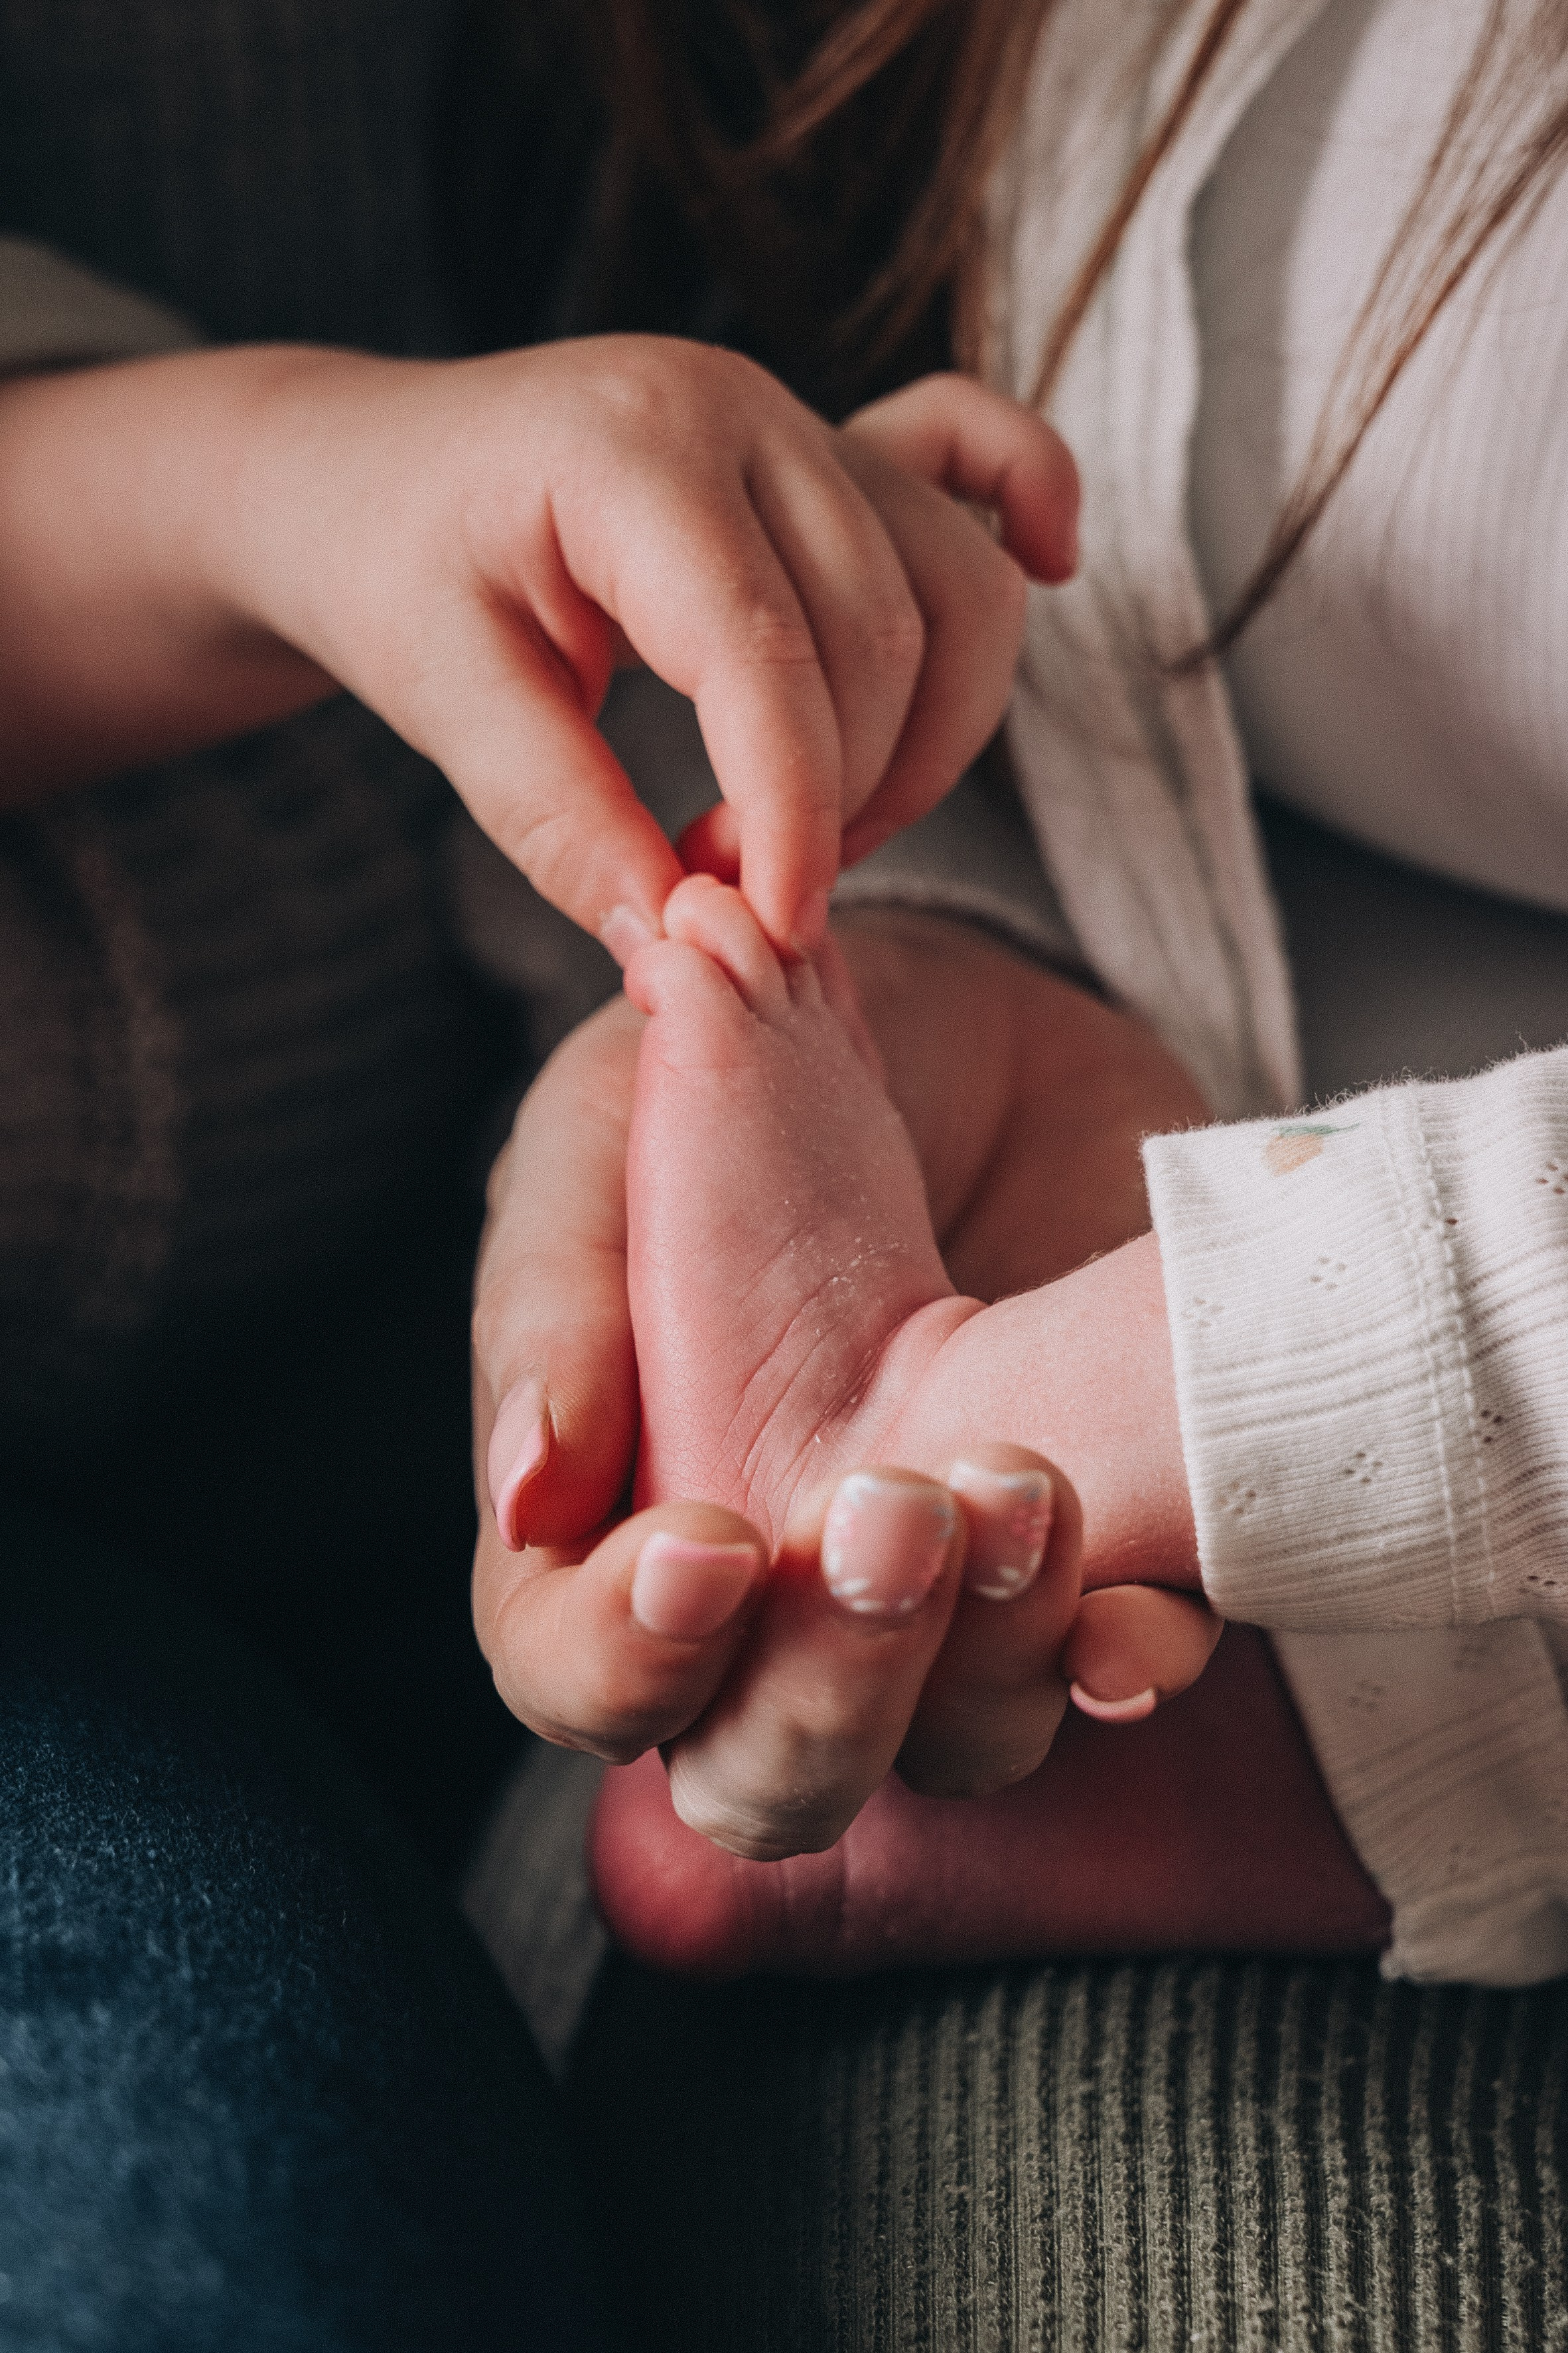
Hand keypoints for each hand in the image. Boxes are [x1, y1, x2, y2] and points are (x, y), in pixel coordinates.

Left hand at [0, 345, 1074, 950]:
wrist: (362, 472)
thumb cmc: (387, 572)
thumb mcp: (441, 703)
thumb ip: (560, 820)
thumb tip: (677, 943)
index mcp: (631, 454)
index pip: (768, 655)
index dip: (793, 814)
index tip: (774, 932)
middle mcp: (741, 412)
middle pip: (889, 633)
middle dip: (844, 795)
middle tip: (738, 884)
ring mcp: (798, 415)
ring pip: (958, 583)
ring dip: (925, 733)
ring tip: (805, 820)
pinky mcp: (826, 441)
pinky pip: (973, 453)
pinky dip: (1026, 511)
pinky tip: (1051, 565)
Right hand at [470, 915, 1214, 1830]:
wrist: (951, 1013)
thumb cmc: (729, 1072)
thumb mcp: (608, 1139)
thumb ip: (556, 1306)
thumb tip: (528, 1496)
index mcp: (605, 1521)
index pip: (572, 1674)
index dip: (625, 1660)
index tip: (715, 1546)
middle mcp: (767, 1606)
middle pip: (765, 1769)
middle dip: (831, 1689)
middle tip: (896, 1514)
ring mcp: (934, 1598)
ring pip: (951, 1746)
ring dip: (992, 1663)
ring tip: (1027, 1489)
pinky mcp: (1089, 1553)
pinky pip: (1115, 1667)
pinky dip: (1133, 1661)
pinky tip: (1149, 1620)